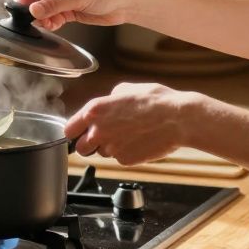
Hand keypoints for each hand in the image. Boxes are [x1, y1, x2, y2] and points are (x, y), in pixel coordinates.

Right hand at [15, 0, 132, 31]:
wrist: (123, 4)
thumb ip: (54, 4)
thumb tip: (33, 10)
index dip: (22, 0)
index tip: (19, 14)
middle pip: (34, 0)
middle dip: (33, 13)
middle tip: (35, 22)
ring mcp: (61, 0)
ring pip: (42, 12)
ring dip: (42, 20)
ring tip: (49, 24)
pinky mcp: (66, 12)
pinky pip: (51, 19)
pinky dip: (51, 24)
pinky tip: (55, 26)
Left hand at [65, 83, 204, 165]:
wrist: (178, 119)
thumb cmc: (156, 101)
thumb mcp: (127, 89)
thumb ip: (109, 99)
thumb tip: (106, 104)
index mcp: (95, 111)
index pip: (69, 129)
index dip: (74, 131)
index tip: (77, 133)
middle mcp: (99, 131)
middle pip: (81, 148)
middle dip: (89, 143)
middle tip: (103, 137)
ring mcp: (111, 148)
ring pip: (102, 153)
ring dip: (111, 147)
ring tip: (130, 134)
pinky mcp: (125, 160)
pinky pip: (120, 158)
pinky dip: (126, 152)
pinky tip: (139, 141)